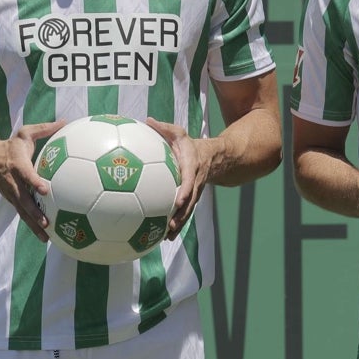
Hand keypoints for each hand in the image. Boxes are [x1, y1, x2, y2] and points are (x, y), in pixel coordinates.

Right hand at [0, 120, 64, 241]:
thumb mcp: (25, 134)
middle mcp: (13, 182)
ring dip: (33, 225)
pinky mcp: (14, 202)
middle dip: (33, 212)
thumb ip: (45, 128)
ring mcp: (12, 194)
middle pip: (23, 200)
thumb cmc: (12, 146)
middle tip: (46, 222)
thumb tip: (65, 121)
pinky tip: (46, 237)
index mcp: (18, 165)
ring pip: (22, 212)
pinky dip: (33, 227)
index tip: (44, 189)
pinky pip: (24, 215)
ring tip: (46, 237)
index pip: (26, 175)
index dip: (33, 182)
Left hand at [145, 118, 205, 240]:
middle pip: (190, 201)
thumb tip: (147, 120)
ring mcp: (194, 193)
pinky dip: (176, 225)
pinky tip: (163, 237)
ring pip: (187, 211)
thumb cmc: (189, 144)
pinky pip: (184, 213)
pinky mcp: (190, 199)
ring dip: (179, 224)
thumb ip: (164, 128)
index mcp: (191, 166)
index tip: (179, 200)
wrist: (212, 157)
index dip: (185, 190)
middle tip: (170, 226)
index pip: (190, 180)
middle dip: (181, 214)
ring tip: (166, 237)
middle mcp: (194, 182)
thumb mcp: (179, 133)